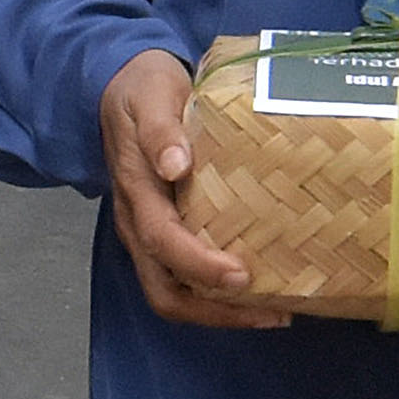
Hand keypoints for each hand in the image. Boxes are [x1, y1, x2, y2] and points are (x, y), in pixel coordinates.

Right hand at [101, 48, 286, 330]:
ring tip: (276, 313)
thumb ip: (159, 129)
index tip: (240, 274)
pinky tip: (263, 288)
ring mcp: (151, 233)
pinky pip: (188, 278)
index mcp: (137, 192)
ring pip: (177, 293)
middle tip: (271, 313)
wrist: (122, 85)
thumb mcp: (150, 95)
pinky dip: (222, 295)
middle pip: (166, 291)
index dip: (198, 265)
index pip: (161, 241)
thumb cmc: (142, 90)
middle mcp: (139, 224)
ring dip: (222, 312)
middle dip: (215, 312)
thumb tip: (174, 164)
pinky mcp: (169, 232)